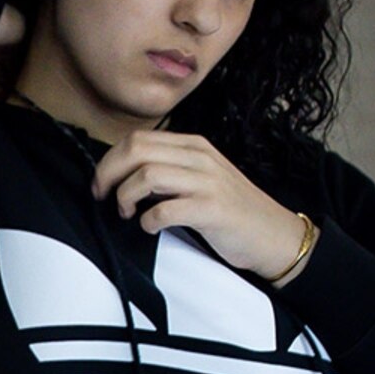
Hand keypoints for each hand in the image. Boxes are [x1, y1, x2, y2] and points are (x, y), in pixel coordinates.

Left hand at [90, 129, 307, 278]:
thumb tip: (124, 177)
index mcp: (193, 146)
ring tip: (128, 213)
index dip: (109, 161)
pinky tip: (150, 227)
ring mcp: (207, 182)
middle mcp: (199, 157)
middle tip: (104, 197)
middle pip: (136, 150)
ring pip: (146, 175)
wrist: (273, 234)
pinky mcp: (211, 209)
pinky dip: (148, 221)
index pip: (137, 139)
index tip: (102, 184)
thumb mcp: (199, 178)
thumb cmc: (230, 211)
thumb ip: (168, 171)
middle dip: (109, 174)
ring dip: (126, 197)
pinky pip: (165, 209)